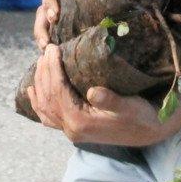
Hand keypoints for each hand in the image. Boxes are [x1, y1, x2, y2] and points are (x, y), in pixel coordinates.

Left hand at [25, 44, 180, 145]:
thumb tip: (93, 91)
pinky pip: (49, 117)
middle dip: (45, 72)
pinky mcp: (74, 129)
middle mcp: (72, 129)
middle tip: (47, 49)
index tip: (53, 49)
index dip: (53, 69)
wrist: (148, 132)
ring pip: (45, 107)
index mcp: (81, 123)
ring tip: (41, 62)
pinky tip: (32, 91)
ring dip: (40, 84)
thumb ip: (110, 100)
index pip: (58, 92)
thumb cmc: (140, 116)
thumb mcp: (129, 106)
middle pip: (48, 98)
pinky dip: (38, 103)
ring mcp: (71, 131)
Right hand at [32, 0, 67, 48]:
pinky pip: (47, 36)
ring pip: (41, 27)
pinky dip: (47, 46)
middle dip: (42, 29)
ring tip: (45, 52)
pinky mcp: (54, 26)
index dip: (50, 2)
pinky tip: (50, 57)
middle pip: (41, 14)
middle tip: (46, 42)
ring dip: (42, 39)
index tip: (55, 15)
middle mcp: (49, 2)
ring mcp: (49, 15)